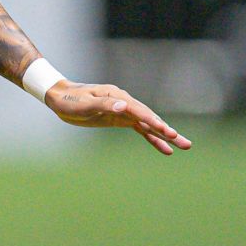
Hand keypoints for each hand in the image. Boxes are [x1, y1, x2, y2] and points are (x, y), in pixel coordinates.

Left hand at [43, 80, 191, 155]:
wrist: (60, 97)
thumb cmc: (70, 99)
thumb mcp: (85, 104)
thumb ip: (104, 105)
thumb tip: (124, 106)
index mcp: (118, 97)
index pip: (140, 111)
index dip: (154, 122)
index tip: (168, 132)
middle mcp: (125, 103)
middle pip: (150, 118)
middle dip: (168, 131)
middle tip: (185, 143)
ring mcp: (124, 111)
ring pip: (149, 125)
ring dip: (165, 136)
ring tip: (184, 146)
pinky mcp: (120, 119)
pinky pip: (140, 130)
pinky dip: (152, 138)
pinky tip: (165, 148)